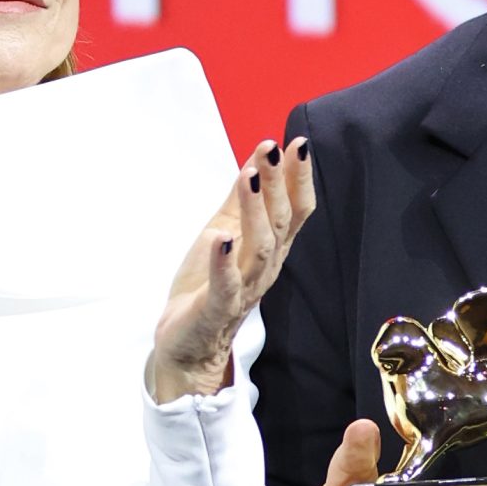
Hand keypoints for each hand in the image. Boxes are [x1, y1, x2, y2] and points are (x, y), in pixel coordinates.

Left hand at [147, 136, 314, 401]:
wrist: (188, 342)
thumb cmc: (210, 283)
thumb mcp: (226, 228)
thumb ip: (242, 196)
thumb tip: (260, 153)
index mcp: (271, 247)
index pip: (295, 209)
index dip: (298, 177)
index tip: (297, 143)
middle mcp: (265, 266)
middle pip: (280, 223)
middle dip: (278, 184)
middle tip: (273, 149)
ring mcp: (244, 288)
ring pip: (259, 248)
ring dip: (254, 212)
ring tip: (249, 178)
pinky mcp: (218, 308)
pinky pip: (226, 286)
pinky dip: (224, 263)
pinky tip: (222, 238)